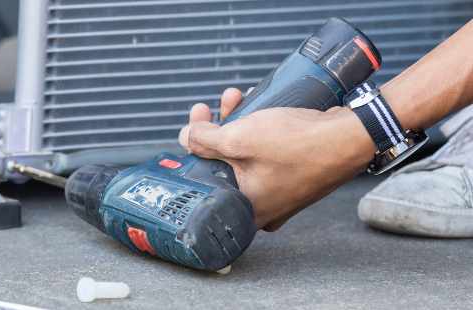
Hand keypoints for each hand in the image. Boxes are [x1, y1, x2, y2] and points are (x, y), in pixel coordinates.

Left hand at [178, 88, 375, 230]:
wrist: (352, 137)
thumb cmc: (299, 145)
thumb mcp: (239, 139)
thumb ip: (205, 140)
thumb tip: (187, 136)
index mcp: (246, 208)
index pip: (205, 180)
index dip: (195, 148)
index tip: (194, 124)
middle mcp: (263, 206)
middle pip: (223, 165)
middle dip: (215, 129)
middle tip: (208, 108)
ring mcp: (281, 191)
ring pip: (245, 154)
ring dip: (235, 123)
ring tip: (234, 96)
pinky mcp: (294, 174)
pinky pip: (265, 152)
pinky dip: (257, 130)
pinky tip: (255, 105)